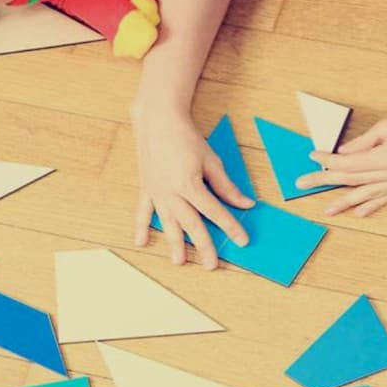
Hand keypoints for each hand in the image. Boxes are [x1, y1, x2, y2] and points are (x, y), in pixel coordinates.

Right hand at [130, 102, 253, 268]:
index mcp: (190, 185)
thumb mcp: (211, 161)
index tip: (242, 240)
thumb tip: (245, 204)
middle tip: (212, 265)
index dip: (230, 227)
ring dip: (173, 243)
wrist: (159, 121)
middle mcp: (171, 192)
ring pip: (168, 223)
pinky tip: (141, 242)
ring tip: (179, 261)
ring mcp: (156, 192)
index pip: (215, 212)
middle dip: (203, 246)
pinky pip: (142, 212)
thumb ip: (226, 186)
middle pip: (191, 224)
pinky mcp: (146, 188)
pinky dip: (141, 227)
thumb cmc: (187, 138)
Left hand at [296, 100, 386, 216]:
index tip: (312, 157)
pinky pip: (385, 198)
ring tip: (326, 208)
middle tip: (303, 184)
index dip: (327, 161)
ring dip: (343, 202)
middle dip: (325, 182)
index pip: (348, 163)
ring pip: (366, 195)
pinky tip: (358, 212)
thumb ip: (363, 142)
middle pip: (351, 180)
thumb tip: (342, 153)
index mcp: (386, 158)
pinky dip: (370, 206)